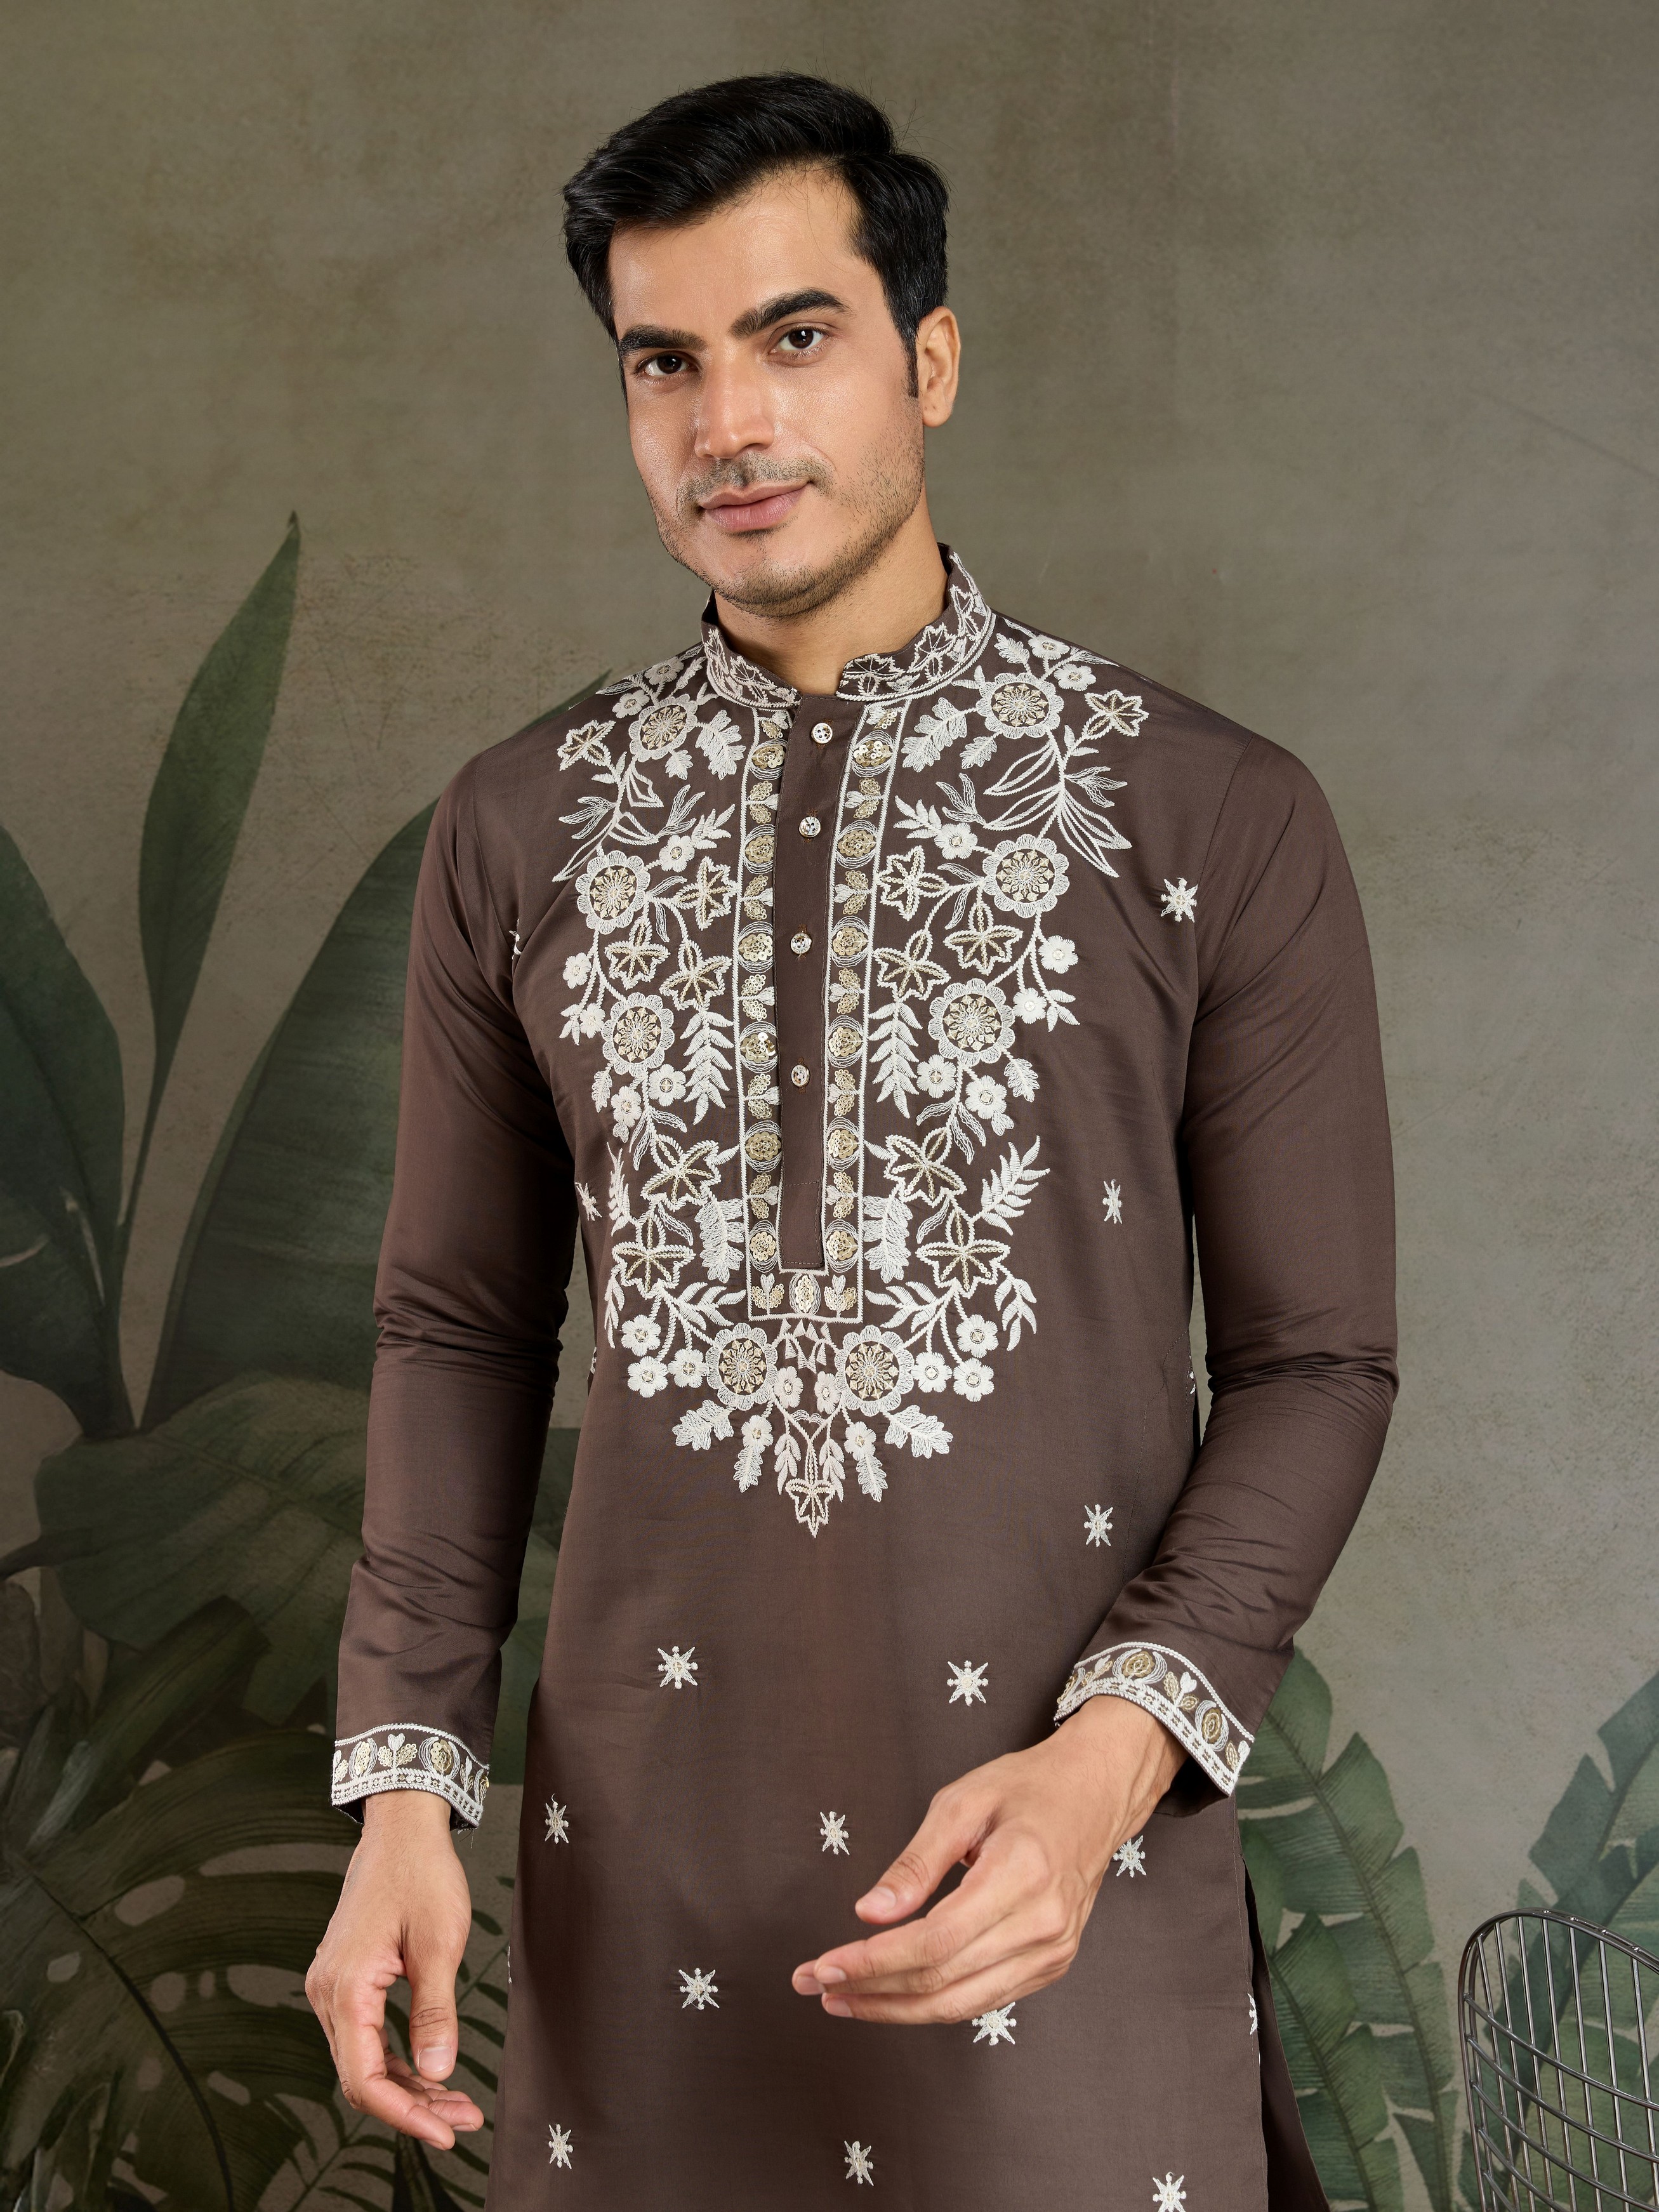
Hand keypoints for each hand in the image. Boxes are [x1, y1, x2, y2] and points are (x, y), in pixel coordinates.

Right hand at [305, 1789, 483, 2147]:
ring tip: (457, 2104)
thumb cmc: (421, 1874)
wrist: (402, 1827)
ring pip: (364, 2060)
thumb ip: (435, 2013)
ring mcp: (335, 1986)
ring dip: (409, 2086)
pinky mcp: (347, 1979)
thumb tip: (438, 2073)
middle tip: (463, 2121)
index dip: (405, 2115)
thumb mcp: (440, 1943)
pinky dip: (398, 2058)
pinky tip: (431, 2070)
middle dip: (413, 2106)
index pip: (364, 2079)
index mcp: (346, 1987)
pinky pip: (367, 2035)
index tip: (445, 2132)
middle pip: (362, 2077)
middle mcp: (329, 1993)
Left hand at [791, 1695, 1183, 2023]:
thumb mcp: (963, 1801)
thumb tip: (869, 1913)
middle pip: (943, 1981)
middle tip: (816, 1985)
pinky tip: (895, 1993)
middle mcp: (1043, 1925)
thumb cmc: (1027, 1788)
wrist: (1095, 1794)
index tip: (823, 1966)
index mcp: (1021, 1875)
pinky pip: (984, 1999)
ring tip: (843, 1998)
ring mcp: (1053, 1951)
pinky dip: (934, 2002)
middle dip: (872, 1991)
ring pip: (962, 2004)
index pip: (934, 1941)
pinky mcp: (1053, 1963)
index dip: (873, 1961)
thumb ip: (916, 1860)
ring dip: (895, 2008)